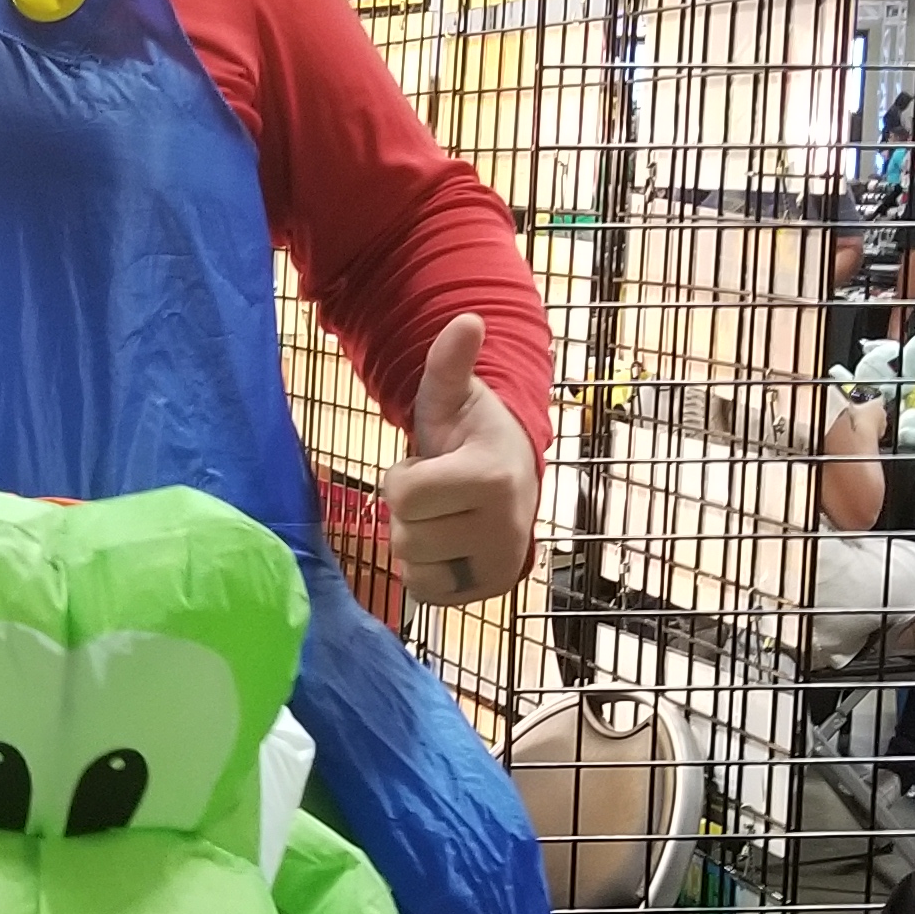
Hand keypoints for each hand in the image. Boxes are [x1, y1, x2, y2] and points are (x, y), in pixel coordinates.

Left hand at [383, 313, 539, 605]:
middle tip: (437, 493)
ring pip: (413, 566)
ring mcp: (501, 563)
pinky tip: (446, 544)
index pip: (403, 496)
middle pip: (405, 534)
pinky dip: (425, 571)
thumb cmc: (472, 433)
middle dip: (409, 511)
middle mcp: (504, 527)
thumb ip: (450, 364)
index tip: (428, 465)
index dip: (402, 479)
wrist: (511, 473)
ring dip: (415, 541)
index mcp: (492, 477)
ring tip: (443, 516)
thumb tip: (466, 321)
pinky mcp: (490, 590)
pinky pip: (426, 592)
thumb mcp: (452, 397)